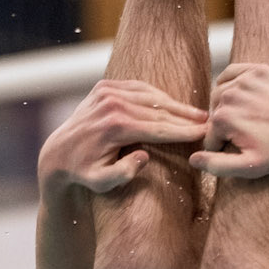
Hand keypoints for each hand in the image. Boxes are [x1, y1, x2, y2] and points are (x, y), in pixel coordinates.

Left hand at [39, 79, 208, 193]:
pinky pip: (139, 88)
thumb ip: (122, 174)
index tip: (203, 134)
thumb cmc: (84, 173)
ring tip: (197, 114)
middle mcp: (111, 104)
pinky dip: (157, 96)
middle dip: (185, 116)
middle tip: (209, 122)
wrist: (59, 153)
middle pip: (158, 110)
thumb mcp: (101, 182)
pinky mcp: (106, 86)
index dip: (183, 131)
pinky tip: (173, 105)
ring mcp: (107, 92)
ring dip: (175, 105)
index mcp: (114, 127)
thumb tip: (144, 157)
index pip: (157, 128)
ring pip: (151, 97)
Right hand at [190, 63, 268, 177]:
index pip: (209, 137)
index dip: (221, 149)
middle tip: (244, 138)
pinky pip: (232, 72)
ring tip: (243, 120)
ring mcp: (245, 80)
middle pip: (213, 114)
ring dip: (225, 106)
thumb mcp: (250, 166)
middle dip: (223, 127)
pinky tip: (237, 94)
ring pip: (221, 93)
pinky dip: (230, 82)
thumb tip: (192, 160)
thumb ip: (217, 165)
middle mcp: (230, 95)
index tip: (240, 152)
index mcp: (223, 118)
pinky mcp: (259, 70)